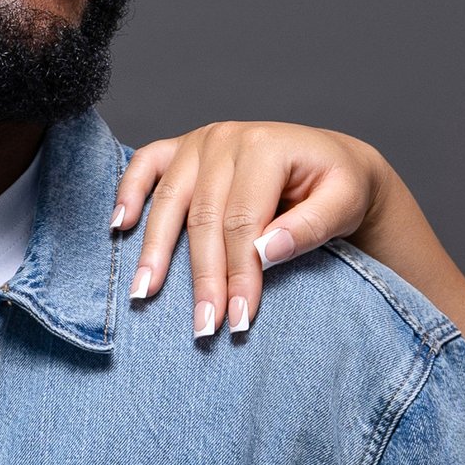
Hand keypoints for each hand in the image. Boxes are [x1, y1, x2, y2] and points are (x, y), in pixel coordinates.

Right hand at [110, 120, 386, 339]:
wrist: (332, 161)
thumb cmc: (339, 186)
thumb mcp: (344, 204)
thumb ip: (309, 227)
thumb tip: (265, 253)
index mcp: (266, 147)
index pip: (243, 222)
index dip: (239, 274)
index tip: (239, 320)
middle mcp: (227, 138)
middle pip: (204, 218)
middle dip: (203, 278)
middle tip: (202, 326)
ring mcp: (200, 141)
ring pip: (170, 200)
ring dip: (154, 251)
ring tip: (144, 293)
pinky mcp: (183, 147)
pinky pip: (146, 164)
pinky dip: (128, 192)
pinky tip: (119, 227)